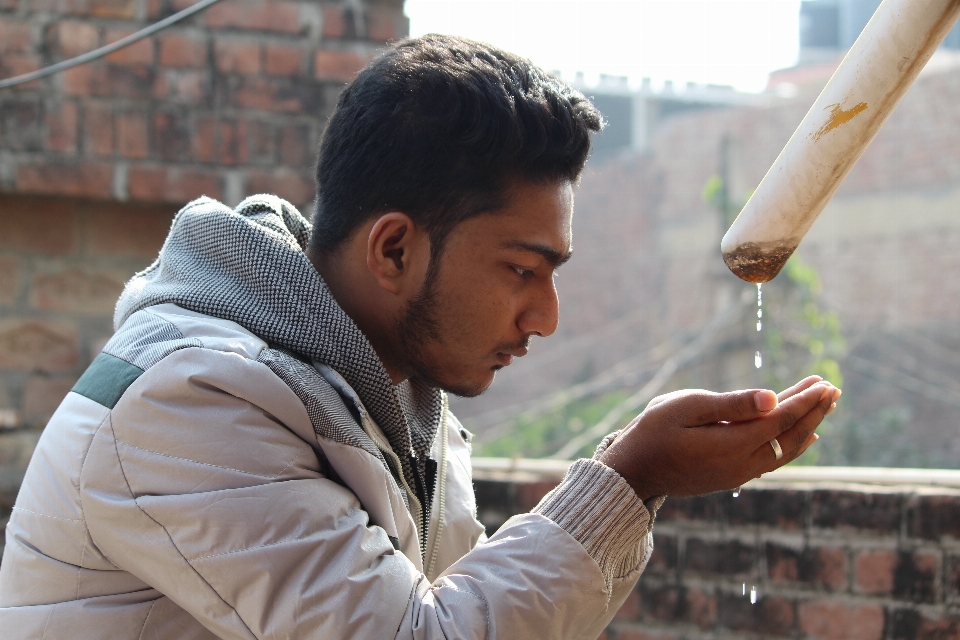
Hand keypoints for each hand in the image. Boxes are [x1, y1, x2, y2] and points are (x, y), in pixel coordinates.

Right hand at [598, 376, 839, 500]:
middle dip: (813, 412)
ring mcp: (738, 474)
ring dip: (808, 427)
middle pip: (790, 436)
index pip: (780, 420)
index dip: (805, 401)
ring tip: (825, 407)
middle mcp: (742, 465)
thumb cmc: (653, 431)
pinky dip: (794, 444)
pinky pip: (775, 460)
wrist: (633, 472)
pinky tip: (804, 436)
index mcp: (732, 444)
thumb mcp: (686, 407)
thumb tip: (773, 398)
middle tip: (834, 389)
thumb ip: (731, 404)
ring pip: (786, 451)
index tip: (824, 384)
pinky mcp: (732, 477)